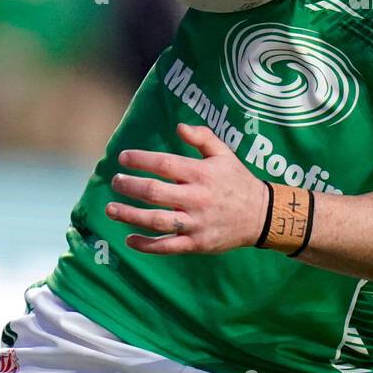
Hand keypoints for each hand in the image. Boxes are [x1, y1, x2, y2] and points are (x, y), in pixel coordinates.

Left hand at [105, 123, 268, 254]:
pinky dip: (146, 244)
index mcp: (202, 174)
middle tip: (116, 182)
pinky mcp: (196, 243)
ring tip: (111, 209)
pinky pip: (167, 246)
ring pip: (156, 220)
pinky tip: (129, 239)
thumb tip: (179, 126)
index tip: (123, 157)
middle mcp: (197, 198)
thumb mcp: (225, 154)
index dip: (141, 160)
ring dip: (129, 215)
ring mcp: (196, 223)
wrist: (262, 215)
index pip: (164, 164)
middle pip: (154, 192)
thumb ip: (203, 137)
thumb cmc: (238, 181)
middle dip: (130, 186)